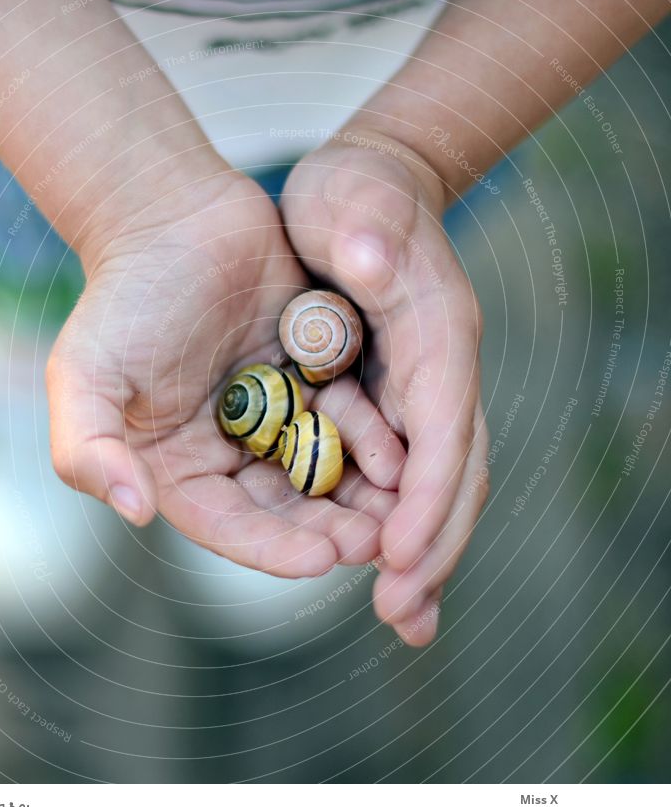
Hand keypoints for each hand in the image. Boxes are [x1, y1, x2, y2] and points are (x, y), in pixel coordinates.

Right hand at [46, 168, 405, 577]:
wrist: (173, 214)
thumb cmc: (123, 295)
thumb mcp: (84, 374)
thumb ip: (88, 449)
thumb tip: (135, 511)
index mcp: (176, 465)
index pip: (227, 523)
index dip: (272, 548)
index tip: (321, 561)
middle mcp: (226, 451)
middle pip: (282, 508)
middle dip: (328, 530)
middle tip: (375, 543)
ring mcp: (272, 417)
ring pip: (322, 471)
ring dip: (359, 496)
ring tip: (400, 512)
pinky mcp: (308, 380)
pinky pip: (345, 419)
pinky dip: (371, 438)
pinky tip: (402, 455)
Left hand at [281, 129, 488, 641]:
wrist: (367, 190)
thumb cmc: (354, 195)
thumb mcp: (353, 196)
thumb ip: (365, 229)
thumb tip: (371, 259)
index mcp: (437, 334)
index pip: (446, 427)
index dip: (428, 496)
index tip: (397, 557)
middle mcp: (440, 373)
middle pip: (454, 473)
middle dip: (432, 547)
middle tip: (402, 616)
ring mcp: (422, 391)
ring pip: (434, 485)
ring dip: (421, 551)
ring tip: (400, 616)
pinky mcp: (395, 402)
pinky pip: (402, 474)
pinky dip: (397, 523)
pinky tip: (377, 564)